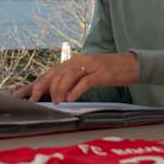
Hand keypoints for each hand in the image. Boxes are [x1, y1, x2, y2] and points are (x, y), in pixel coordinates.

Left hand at [15, 52, 139, 103]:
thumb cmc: (109, 71)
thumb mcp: (89, 72)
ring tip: (56, 103)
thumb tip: (60, 92)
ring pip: (67, 77)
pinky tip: (71, 100)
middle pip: (56, 73)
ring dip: (59, 91)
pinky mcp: (101, 73)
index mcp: (75, 60)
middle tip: (38, 101)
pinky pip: (84, 82)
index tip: (32, 96)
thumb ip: (74, 78)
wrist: (131, 64)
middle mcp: (80, 60)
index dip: (40, 83)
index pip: (53, 71)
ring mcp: (90, 66)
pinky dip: (75, 91)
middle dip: (44, 88)